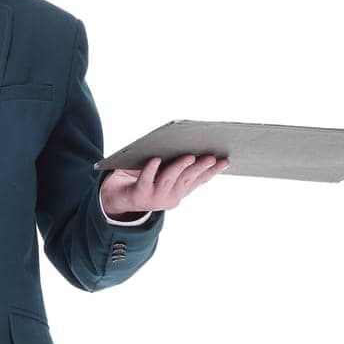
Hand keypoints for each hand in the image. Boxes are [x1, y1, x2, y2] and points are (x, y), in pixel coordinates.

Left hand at [100, 153, 229, 216]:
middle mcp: (170, 197)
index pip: (199, 180)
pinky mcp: (138, 194)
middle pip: (187, 179)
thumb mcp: (164, 172)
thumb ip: (177, 164)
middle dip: (200, 168)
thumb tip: (192, 144)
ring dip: (179, 167)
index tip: (226, 160)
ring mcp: (154, 197)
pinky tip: (155, 159)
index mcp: (179, 191)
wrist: (118, 198)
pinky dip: (150, 169)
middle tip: (211, 157)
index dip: (213, 171)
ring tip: (188, 156)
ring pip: (169, 180)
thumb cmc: (145, 179)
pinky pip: (145, 180)